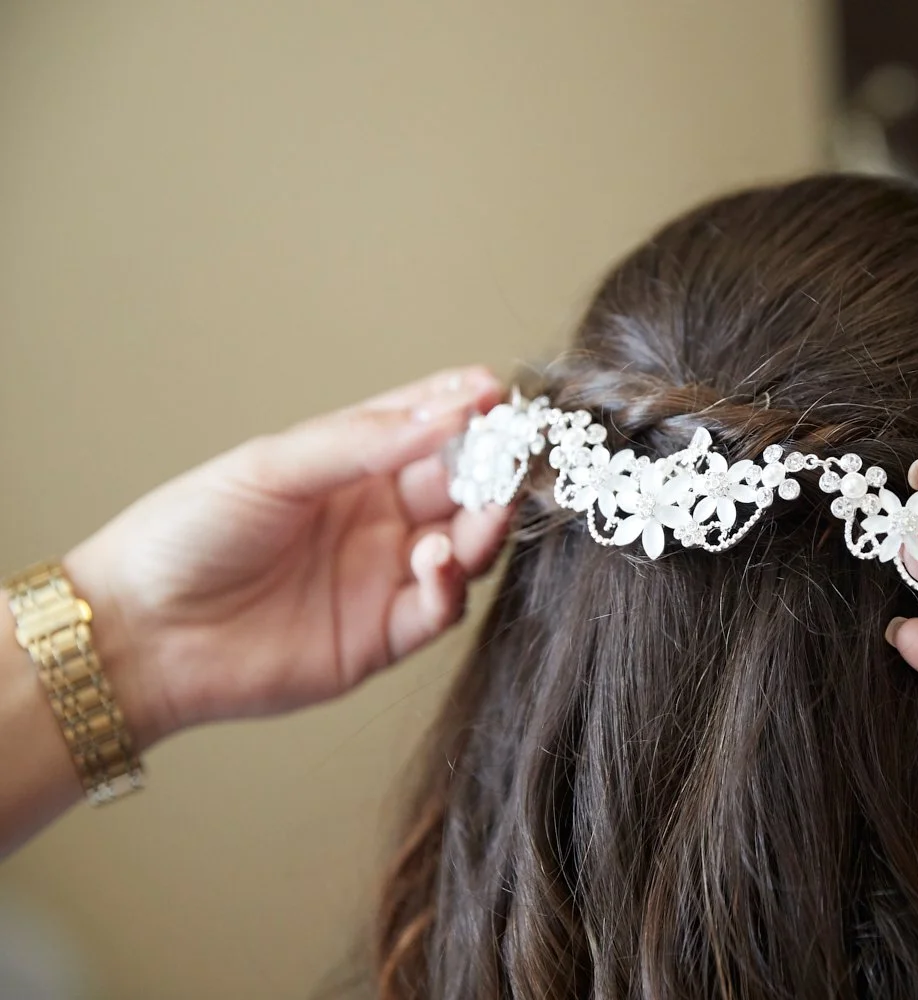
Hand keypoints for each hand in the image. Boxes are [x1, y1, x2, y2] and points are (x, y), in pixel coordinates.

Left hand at [63, 367, 510, 747]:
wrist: (139, 633)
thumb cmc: (187, 536)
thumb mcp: (274, 467)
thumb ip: (365, 441)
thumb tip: (451, 411)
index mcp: (351, 464)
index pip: (428, 426)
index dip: (467, 408)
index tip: (498, 393)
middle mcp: (379, 516)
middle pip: (461, 485)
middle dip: (492, 469)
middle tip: (514, 458)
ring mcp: (386, 574)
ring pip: (466, 545)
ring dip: (484, 525)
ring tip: (483, 511)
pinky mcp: (385, 635)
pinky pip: (441, 608)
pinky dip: (451, 584)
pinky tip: (435, 561)